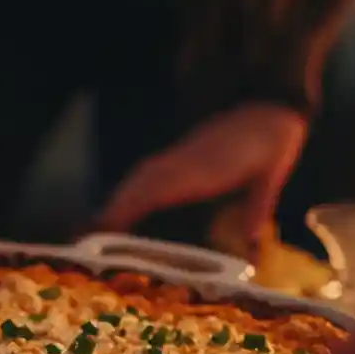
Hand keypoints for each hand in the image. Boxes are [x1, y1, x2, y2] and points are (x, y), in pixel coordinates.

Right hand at [93, 103, 306, 246]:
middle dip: (111, 211)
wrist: (266, 108)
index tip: (106, 227)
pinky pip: (144, 176)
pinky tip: (119, 208)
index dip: (128, 209)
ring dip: (115, 203)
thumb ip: (257, 209)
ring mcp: (175, 158)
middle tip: (84, 238)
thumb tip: (252, 246)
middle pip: (136, 187)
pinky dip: (127, 193)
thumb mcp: (270, 176)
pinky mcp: (175, 158)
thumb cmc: (270, 144)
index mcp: (201, 169)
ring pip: (136, 180)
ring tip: (93, 228)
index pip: (155, 190)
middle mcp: (181, 163)